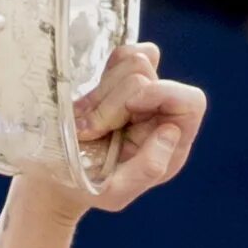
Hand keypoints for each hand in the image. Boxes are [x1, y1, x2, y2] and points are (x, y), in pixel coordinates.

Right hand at [28, 42, 205, 220]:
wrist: (57, 178)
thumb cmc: (89, 189)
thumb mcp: (114, 194)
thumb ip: (148, 169)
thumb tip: (170, 130)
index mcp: (172, 140)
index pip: (190, 100)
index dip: (161, 93)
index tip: (129, 106)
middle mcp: (161, 111)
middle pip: (150, 76)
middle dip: (112, 103)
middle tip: (89, 132)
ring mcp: (142, 92)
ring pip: (132, 61)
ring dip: (100, 95)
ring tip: (84, 125)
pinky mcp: (120, 79)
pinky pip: (123, 53)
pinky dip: (103, 74)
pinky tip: (88, 104)